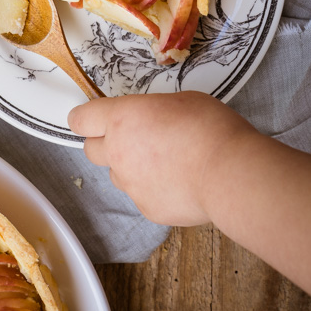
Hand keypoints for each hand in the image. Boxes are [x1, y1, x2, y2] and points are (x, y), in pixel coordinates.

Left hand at [68, 91, 256, 225]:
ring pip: (118, 175)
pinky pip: (141, 196)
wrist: (229, 173)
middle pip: (91, 150)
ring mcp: (131, 184)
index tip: (90, 118)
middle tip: (131, 138)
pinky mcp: (147, 209)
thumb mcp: (179, 101)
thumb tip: (152, 120)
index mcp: (121, 119)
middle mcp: (118, 152)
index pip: (81, 119)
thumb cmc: (210, 129)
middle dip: (104, 144)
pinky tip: (179, 182)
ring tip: (165, 162)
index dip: (84, 118)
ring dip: (130, 167)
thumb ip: (152, 111)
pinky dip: (153, 190)